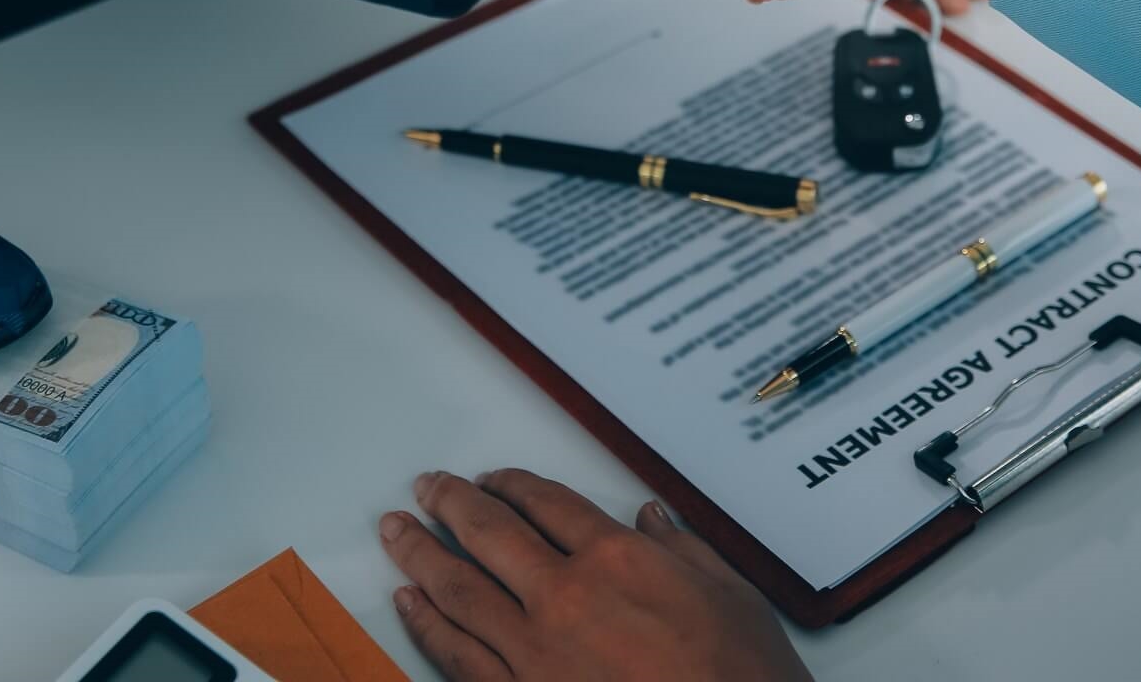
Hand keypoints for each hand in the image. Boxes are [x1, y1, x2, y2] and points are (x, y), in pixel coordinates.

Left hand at [380, 469, 811, 681]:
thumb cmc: (743, 674)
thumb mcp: (731, 593)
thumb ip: (683, 549)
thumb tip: (652, 519)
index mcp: (619, 558)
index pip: (548, 503)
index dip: (512, 484)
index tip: (493, 478)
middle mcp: (568, 595)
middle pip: (492, 533)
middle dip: (452, 503)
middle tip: (428, 486)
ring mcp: (535, 651)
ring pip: (460, 589)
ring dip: (422, 554)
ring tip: (397, 530)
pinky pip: (457, 655)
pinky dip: (426, 625)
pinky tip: (408, 603)